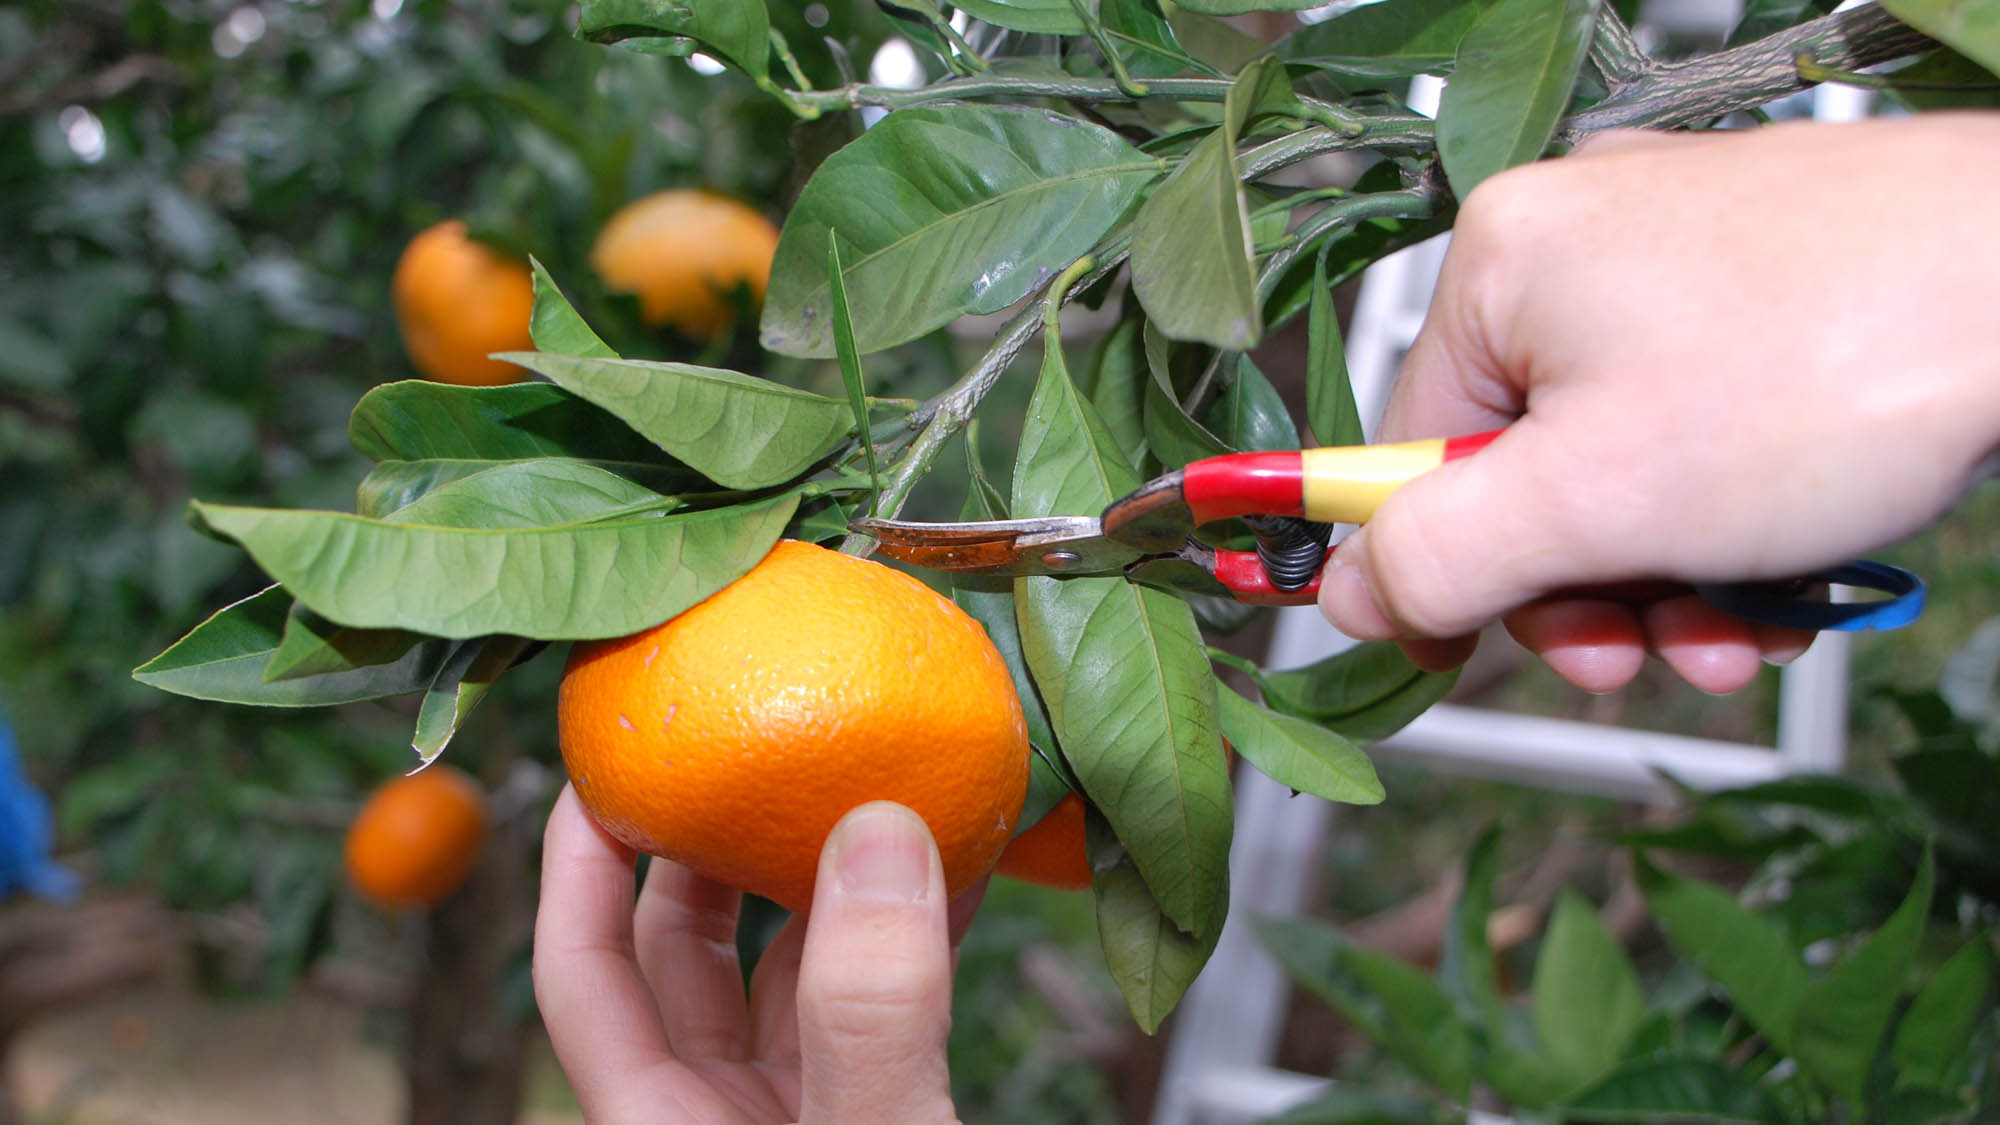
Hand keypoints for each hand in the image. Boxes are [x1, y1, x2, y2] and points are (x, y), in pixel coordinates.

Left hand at [533, 787, 976, 1123]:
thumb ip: (868, 1014)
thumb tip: (876, 832)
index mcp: (662, 1123)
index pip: (582, 967)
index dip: (579, 859)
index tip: (611, 759)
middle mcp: (715, 1113)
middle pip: (683, 950)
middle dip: (715, 840)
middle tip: (757, 740)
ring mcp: (797, 1114)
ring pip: (790, 970)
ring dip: (834, 880)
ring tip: (879, 784)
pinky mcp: (875, 1117)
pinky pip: (883, 1005)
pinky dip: (915, 936)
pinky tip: (964, 870)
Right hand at [1319, 115, 1999, 693]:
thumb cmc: (1831, 367)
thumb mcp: (1596, 502)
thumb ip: (1441, 556)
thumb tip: (1348, 592)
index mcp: (1503, 266)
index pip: (1409, 449)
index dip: (1436, 569)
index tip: (1457, 652)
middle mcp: (1579, 244)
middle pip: (1520, 470)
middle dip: (1582, 590)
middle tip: (1637, 655)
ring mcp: (1680, 260)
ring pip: (1621, 466)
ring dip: (1665, 579)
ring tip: (1738, 632)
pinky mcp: (1765, 288)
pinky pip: (1699, 431)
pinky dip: (1727, 521)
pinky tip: (1780, 580)